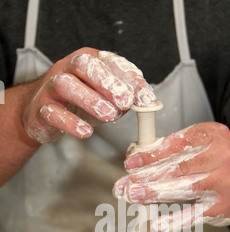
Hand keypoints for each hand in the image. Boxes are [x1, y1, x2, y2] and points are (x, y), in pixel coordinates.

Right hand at [22, 48, 155, 143]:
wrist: (41, 114)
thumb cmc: (77, 102)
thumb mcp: (104, 96)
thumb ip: (124, 95)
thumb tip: (146, 100)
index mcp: (86, 61)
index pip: (107, 60)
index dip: (127, 76)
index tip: (144, 96)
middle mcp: (66, 69)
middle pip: (83, 64)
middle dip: (107, 81)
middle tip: (125, 101)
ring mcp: (51, 89)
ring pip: (65, 85)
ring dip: (90, 99)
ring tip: (109, 115)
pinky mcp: (41, 111)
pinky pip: (52, 113)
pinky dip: (70, 123)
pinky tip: (86, 131)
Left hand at [113, 122, 229, 231]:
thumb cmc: (219, 164)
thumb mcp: (202, 146)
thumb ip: (174, 148)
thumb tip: (136, 156)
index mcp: (215, 136)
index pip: (177, 143)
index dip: (151, 154)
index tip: (130, 162)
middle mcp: (223, 157)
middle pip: (178, 167)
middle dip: (146, 176)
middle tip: (125, 183)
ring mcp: (225, 184)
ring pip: (183, 189)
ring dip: (154, 193)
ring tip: (132, 196)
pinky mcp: (223, 207)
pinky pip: (194, 215)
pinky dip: (174, 221)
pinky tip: (157, 225)